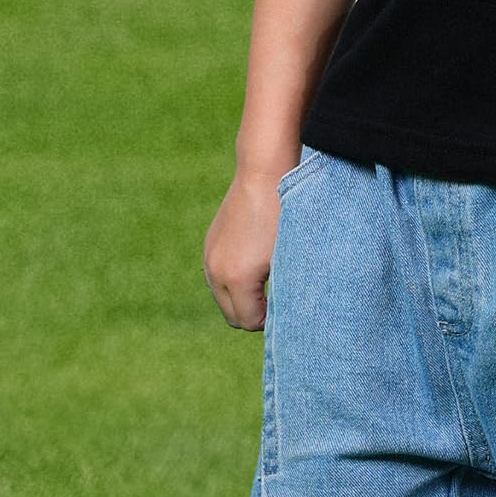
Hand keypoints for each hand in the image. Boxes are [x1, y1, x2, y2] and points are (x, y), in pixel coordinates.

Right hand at [203, 171, 281, 329]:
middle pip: (233, 316)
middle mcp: (216, 273)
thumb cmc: (282, 215)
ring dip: (241, 298)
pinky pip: (217, 278)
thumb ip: (279, 291)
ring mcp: (209, 258)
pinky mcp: (209, 246)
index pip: (249, 322)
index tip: (285, 307)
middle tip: (277, 300)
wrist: (262, 174)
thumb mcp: (286, 257)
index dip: (269, 320)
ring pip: (223, 298)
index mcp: (237, 279)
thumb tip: (280, 314)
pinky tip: (253, 265)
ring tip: (266, 282)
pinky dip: (232, 281)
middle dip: (253, 313)